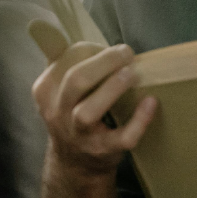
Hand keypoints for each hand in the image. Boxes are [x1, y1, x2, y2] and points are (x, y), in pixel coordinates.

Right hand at [31, 41, 159, 178]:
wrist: (74, 164)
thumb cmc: (72, 115)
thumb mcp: (59, 89)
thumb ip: (63, 61)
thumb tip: (76, 33)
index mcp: (46, 91)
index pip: (63, 60)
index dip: (89, 48)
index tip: (107, 48)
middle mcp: (57, 112)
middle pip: (75, 81)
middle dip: (104, 62)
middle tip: (126, 53)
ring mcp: (78, 134)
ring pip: (87, 112)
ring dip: (112, 89)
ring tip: (132, 74)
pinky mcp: (102, 150)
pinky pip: (121, 137)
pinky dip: (138, 120)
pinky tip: (150, 103)